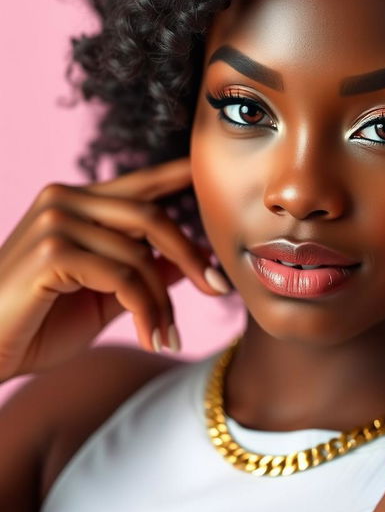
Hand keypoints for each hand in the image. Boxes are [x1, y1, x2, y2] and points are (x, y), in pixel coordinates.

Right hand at [0, 157, 229, 381]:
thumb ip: (141, 272)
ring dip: (163, 302)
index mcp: (77, 203)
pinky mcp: (51, 251)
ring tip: (168, 336)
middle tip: (219, 289)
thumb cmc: (38, 325)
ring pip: (140, 256)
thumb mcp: (103, 296)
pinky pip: (123, 278)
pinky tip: (151, 338)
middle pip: (152, 217)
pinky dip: (146, 311)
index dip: (178, 175)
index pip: (139, 184)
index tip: (209, 173)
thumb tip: (186, 262)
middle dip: (191, 255)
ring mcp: (56, 220)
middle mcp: (65, 200)